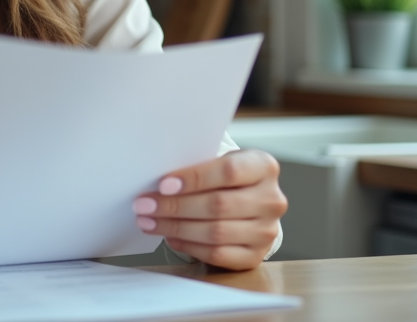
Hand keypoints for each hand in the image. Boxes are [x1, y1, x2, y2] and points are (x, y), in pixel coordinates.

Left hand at [132, 149, 285, 269]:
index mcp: (264, 167)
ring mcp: (266, 231)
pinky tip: (171, 237)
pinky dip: (189, 246)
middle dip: (175, 206)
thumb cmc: (227, 179)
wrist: (250, 203)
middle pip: (218, 205)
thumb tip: (158, 181)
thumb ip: (198, 167)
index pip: (229, 171)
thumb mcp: (220, 161)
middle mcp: (271, 199)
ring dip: (176, 227)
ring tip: (150, 221)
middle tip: (145, 205)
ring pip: (216, 232)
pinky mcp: (255, 255)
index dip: (194, 178)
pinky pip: (218, 254)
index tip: (163, 184)